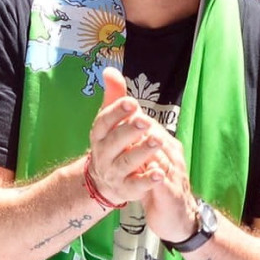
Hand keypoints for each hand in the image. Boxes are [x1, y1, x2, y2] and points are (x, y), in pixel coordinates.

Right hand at [87, 68, 170, 205]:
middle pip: (115, 142)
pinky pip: (136, 185)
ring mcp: (113, 172)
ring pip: (126, 163)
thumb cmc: (113, 142)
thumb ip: (114, 96)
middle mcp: (103, 153)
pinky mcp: (126, 189)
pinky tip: (160, 172)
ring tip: (157, 141)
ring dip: (141, 152)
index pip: (104, 122)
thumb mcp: (111, 120)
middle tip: (145, 121)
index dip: (116, 112)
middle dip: (129, 131)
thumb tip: (110, 70)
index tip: (131, 102)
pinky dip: (147, 180)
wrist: (105, 179)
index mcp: (99, 135)